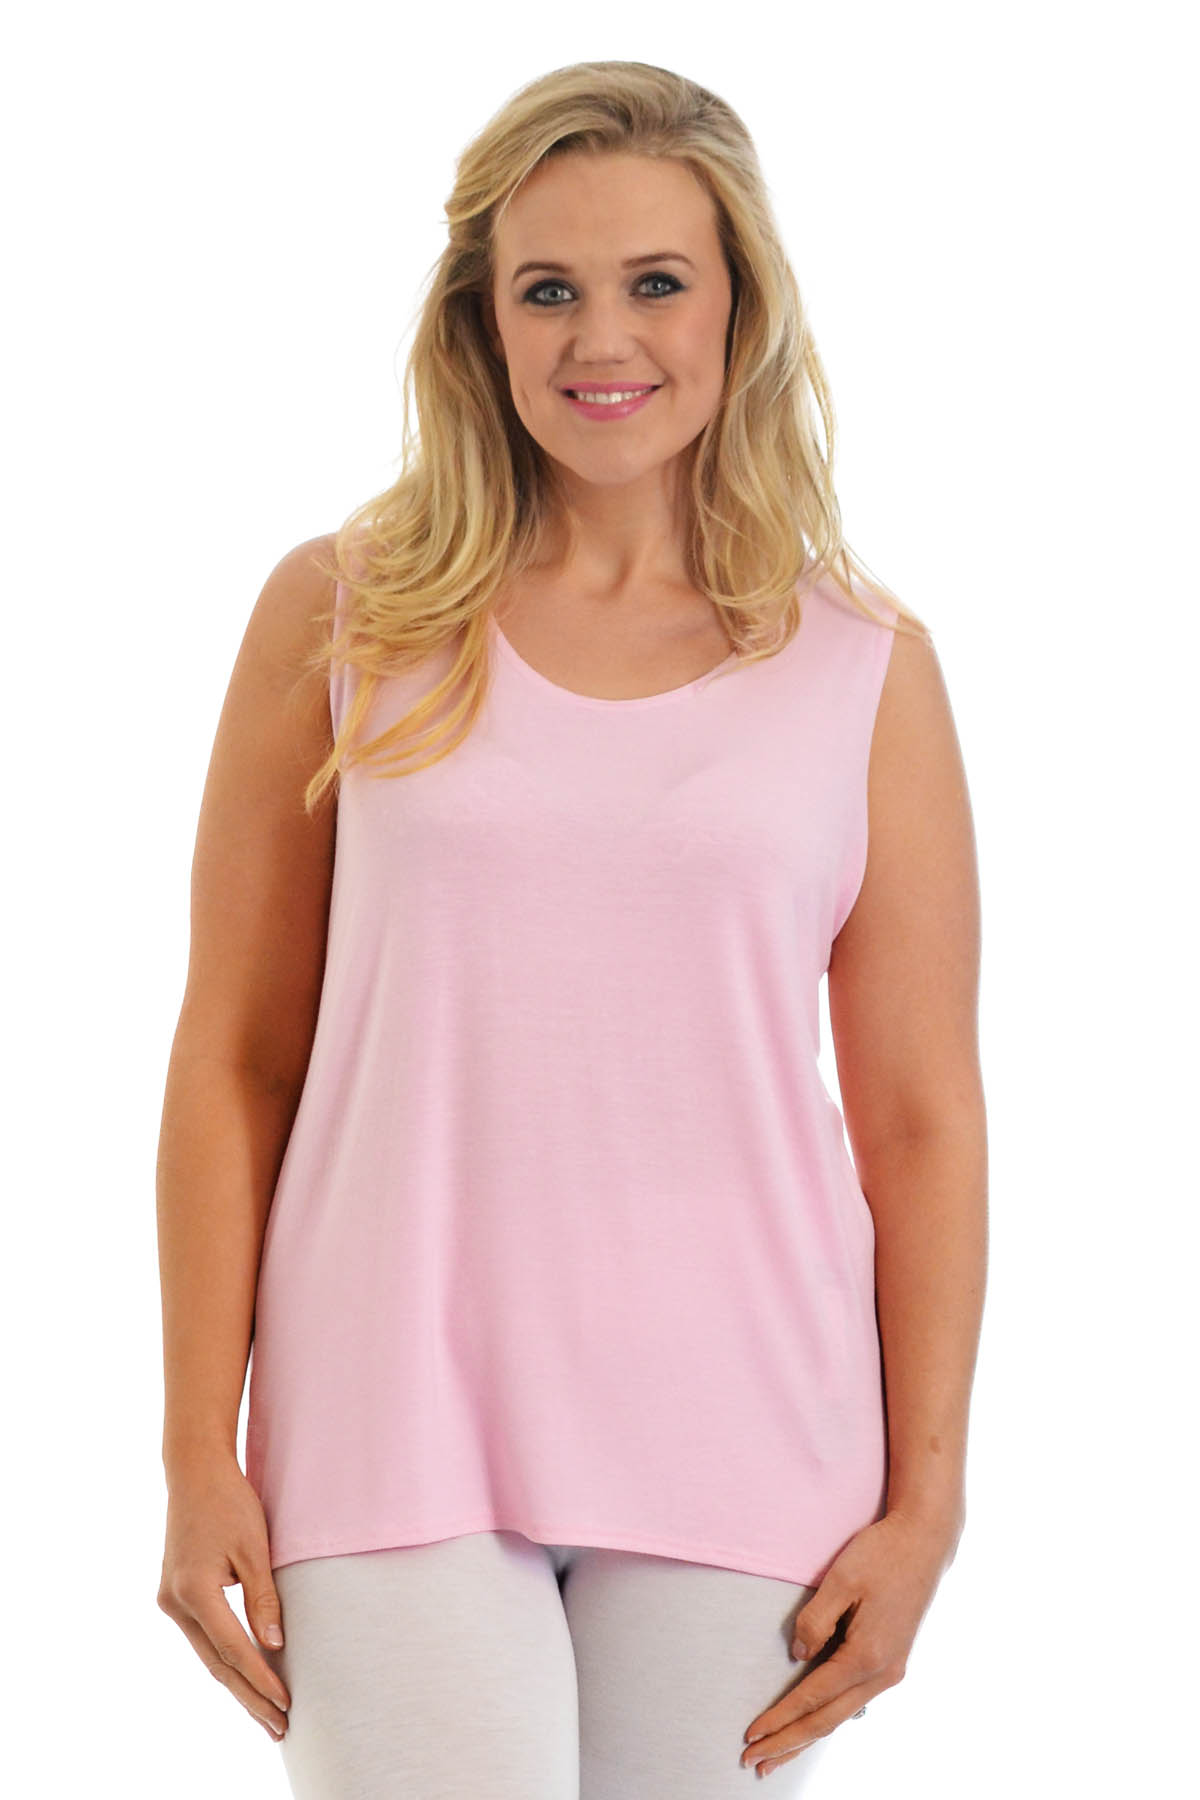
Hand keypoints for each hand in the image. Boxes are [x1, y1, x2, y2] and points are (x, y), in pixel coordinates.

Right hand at [157, 1453, 291, 1742]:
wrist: (195, 1473)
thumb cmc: (231, 1502)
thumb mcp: (254, 1547)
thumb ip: (264, 1598)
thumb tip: (276, 1647)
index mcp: (194, 1591)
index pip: (233, 1648)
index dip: (260, 1679)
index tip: (287, 1704)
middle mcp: (175, 1603)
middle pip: (216, 1663)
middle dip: (249, 1697)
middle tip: (280, 1728)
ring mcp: (171, 1602)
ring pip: (207, 1656)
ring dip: (237, 1684)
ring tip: (266, 1716)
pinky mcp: (175, 1596)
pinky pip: (203, 1639)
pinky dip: (225, 1660)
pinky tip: (244, 1679)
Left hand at [740, 1506, 961, 1776]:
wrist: (925, 1542)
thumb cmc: (882, 1554)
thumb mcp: (841, 1578)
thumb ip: (815, 1619)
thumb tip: (798, 1655)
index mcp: (868, 1655)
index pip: (813, 1697)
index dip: (780, 1718)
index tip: (751, 1735)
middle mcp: (883, 1672)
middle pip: (827, 1721)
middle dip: (789, 1744)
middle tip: (755, 1763)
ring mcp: (890, 1670)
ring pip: (840, 1716)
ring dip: (806, 1737)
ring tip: (778, 1757)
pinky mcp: (891, 1662)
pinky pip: (851, 1700)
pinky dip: (826, 1718)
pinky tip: (811, 1726)